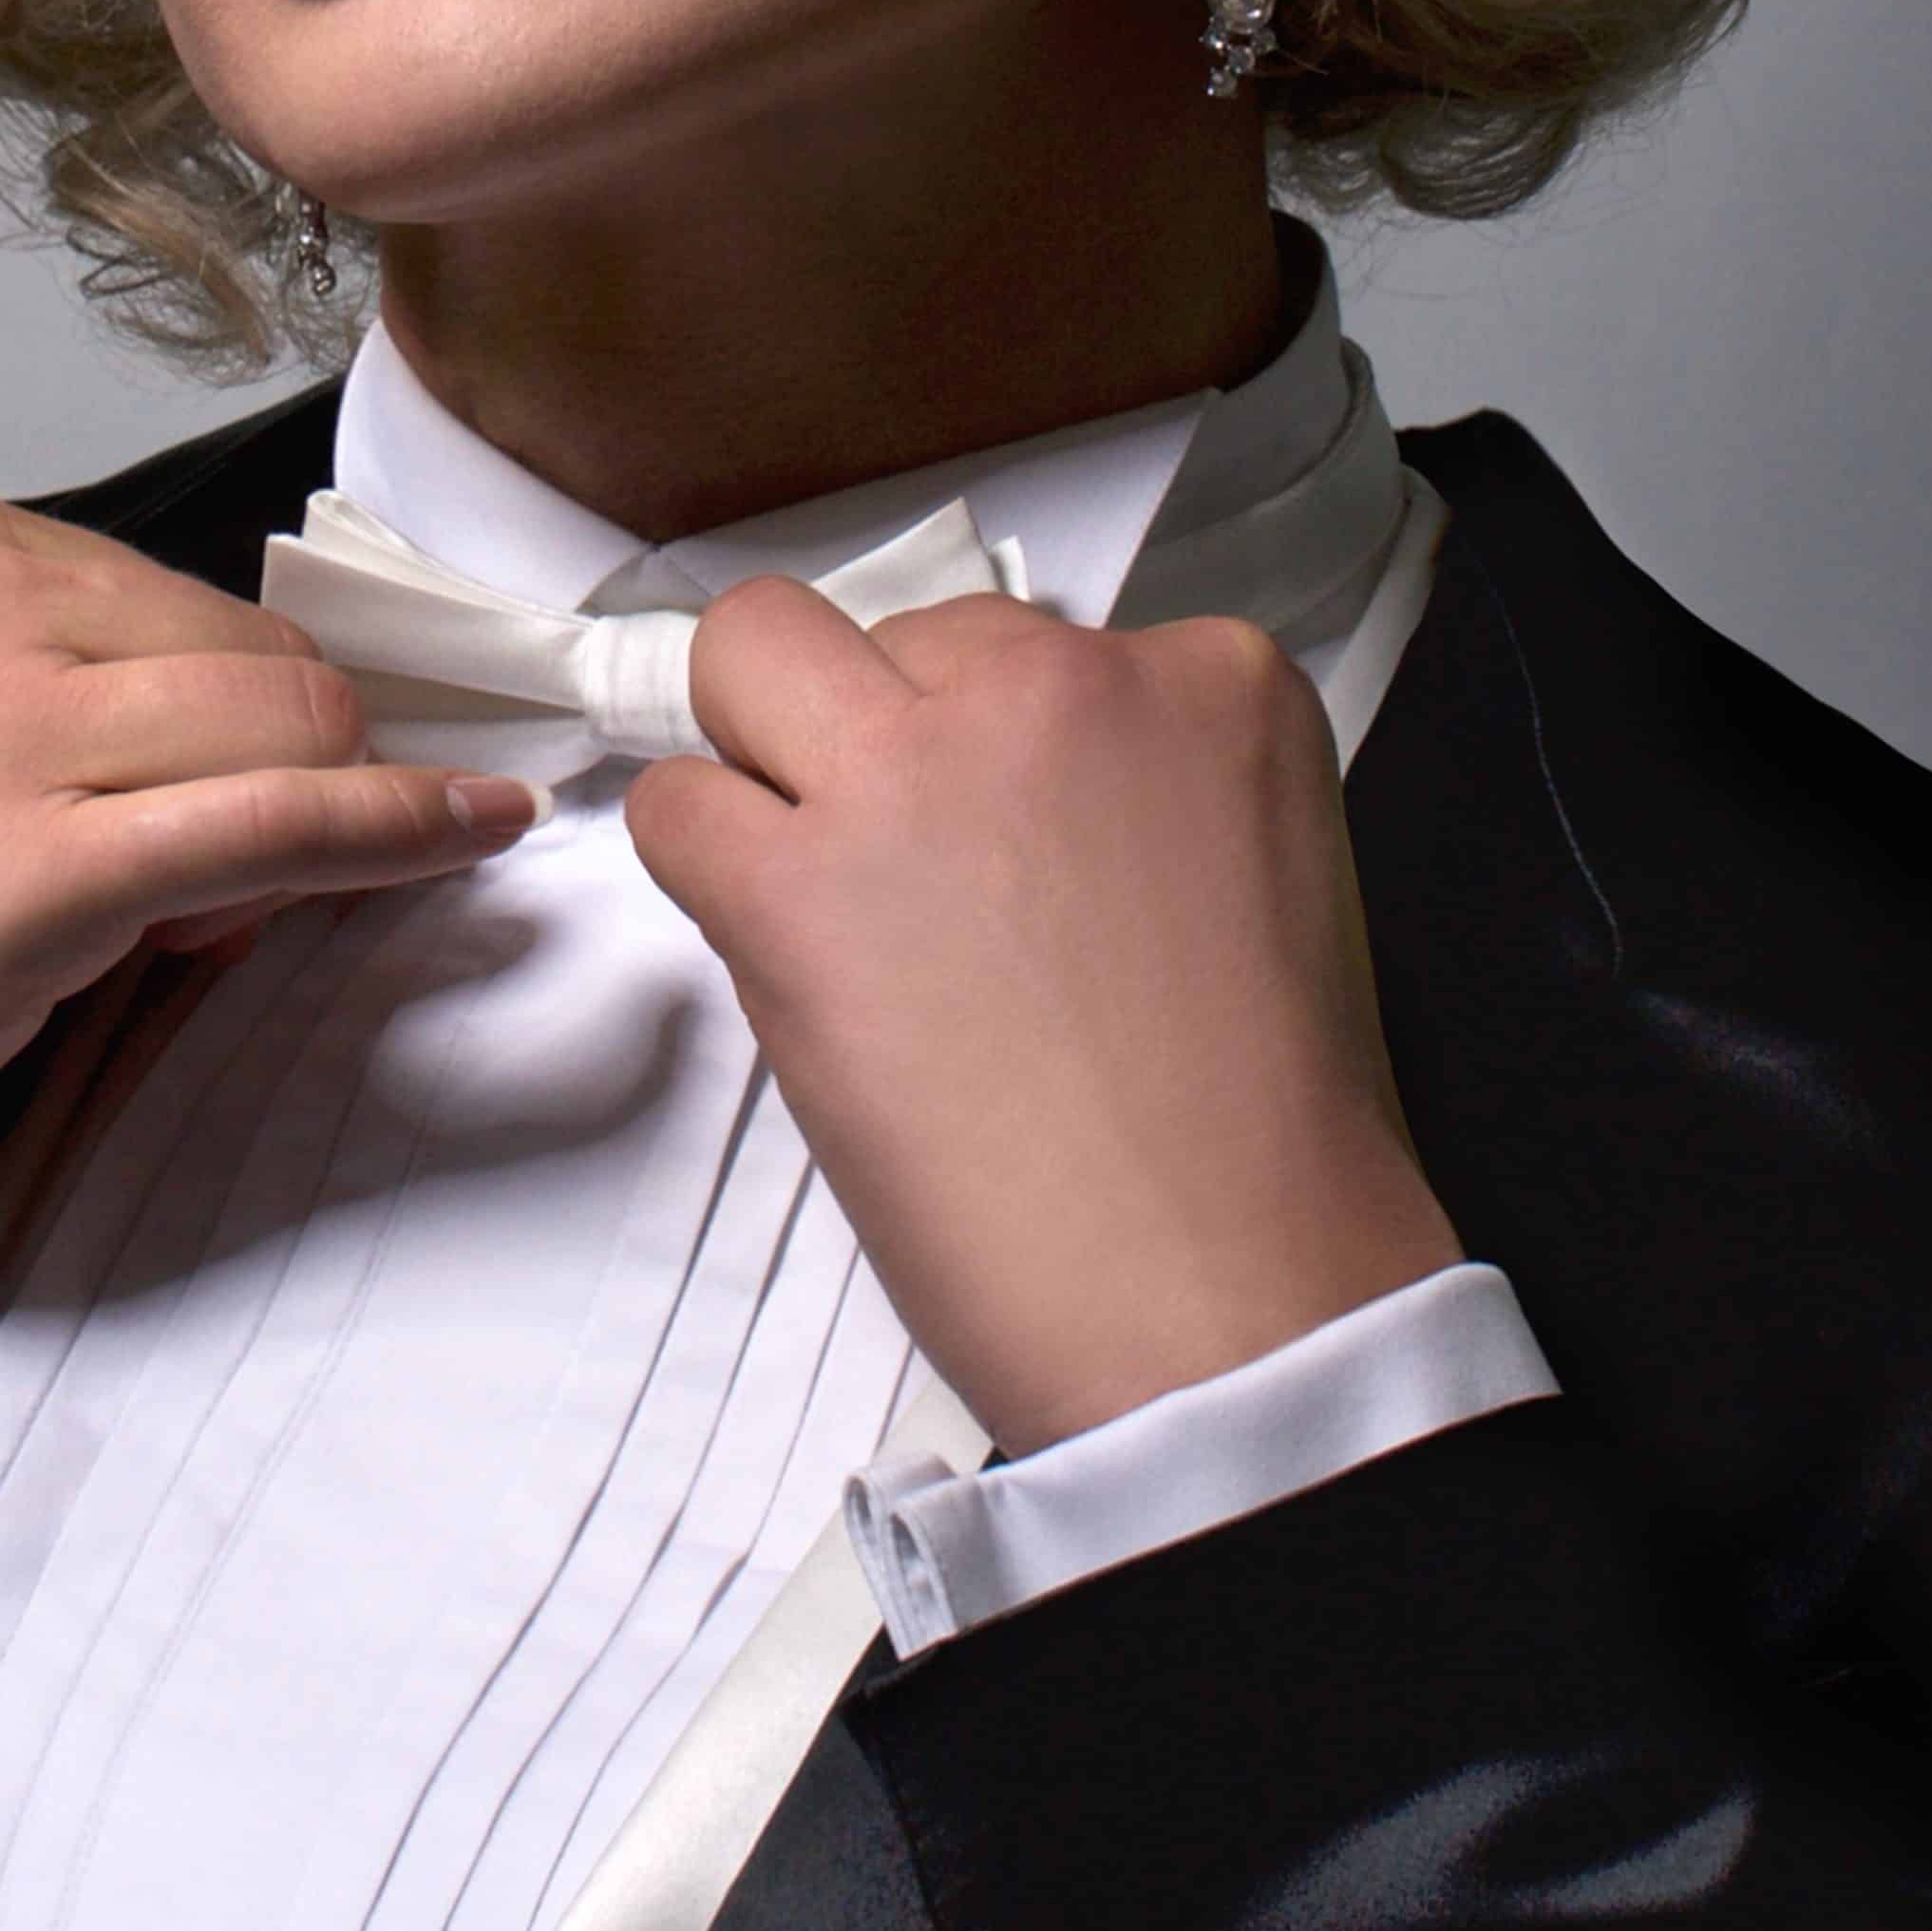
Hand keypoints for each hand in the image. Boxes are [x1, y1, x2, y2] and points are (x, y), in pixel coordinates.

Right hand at [0, 472, 530, 1317]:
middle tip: (180, 887)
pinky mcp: (44, 870)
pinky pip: (284, 825)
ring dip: (311, 817)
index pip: (168, 592)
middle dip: (270, 761)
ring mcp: (6, 726)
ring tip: (189, 917)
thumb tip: (245, 748)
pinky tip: (475, 833)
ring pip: (287, 728)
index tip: (160, 797)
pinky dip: (401, 829)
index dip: (202, 709)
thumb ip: (35, 696)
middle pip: (250, 651)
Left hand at [626, 586, 1454, 1452]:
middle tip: (894, 865)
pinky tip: (774, 956)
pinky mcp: (800, 882)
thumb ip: (1128, 794)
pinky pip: (678, 805)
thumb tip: (987, 803)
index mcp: (1211, 686)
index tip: (1004, 844)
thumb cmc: (1253, 1144)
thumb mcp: (1249, 884)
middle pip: (893, 633)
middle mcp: (1067, 691)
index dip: (990, 747)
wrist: (1229, 1297)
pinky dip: (697, 870)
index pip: (1030, 642)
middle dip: (875, 726)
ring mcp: (924, 770)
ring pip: (753, 655)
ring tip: (814, 892)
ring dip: (762, 759)